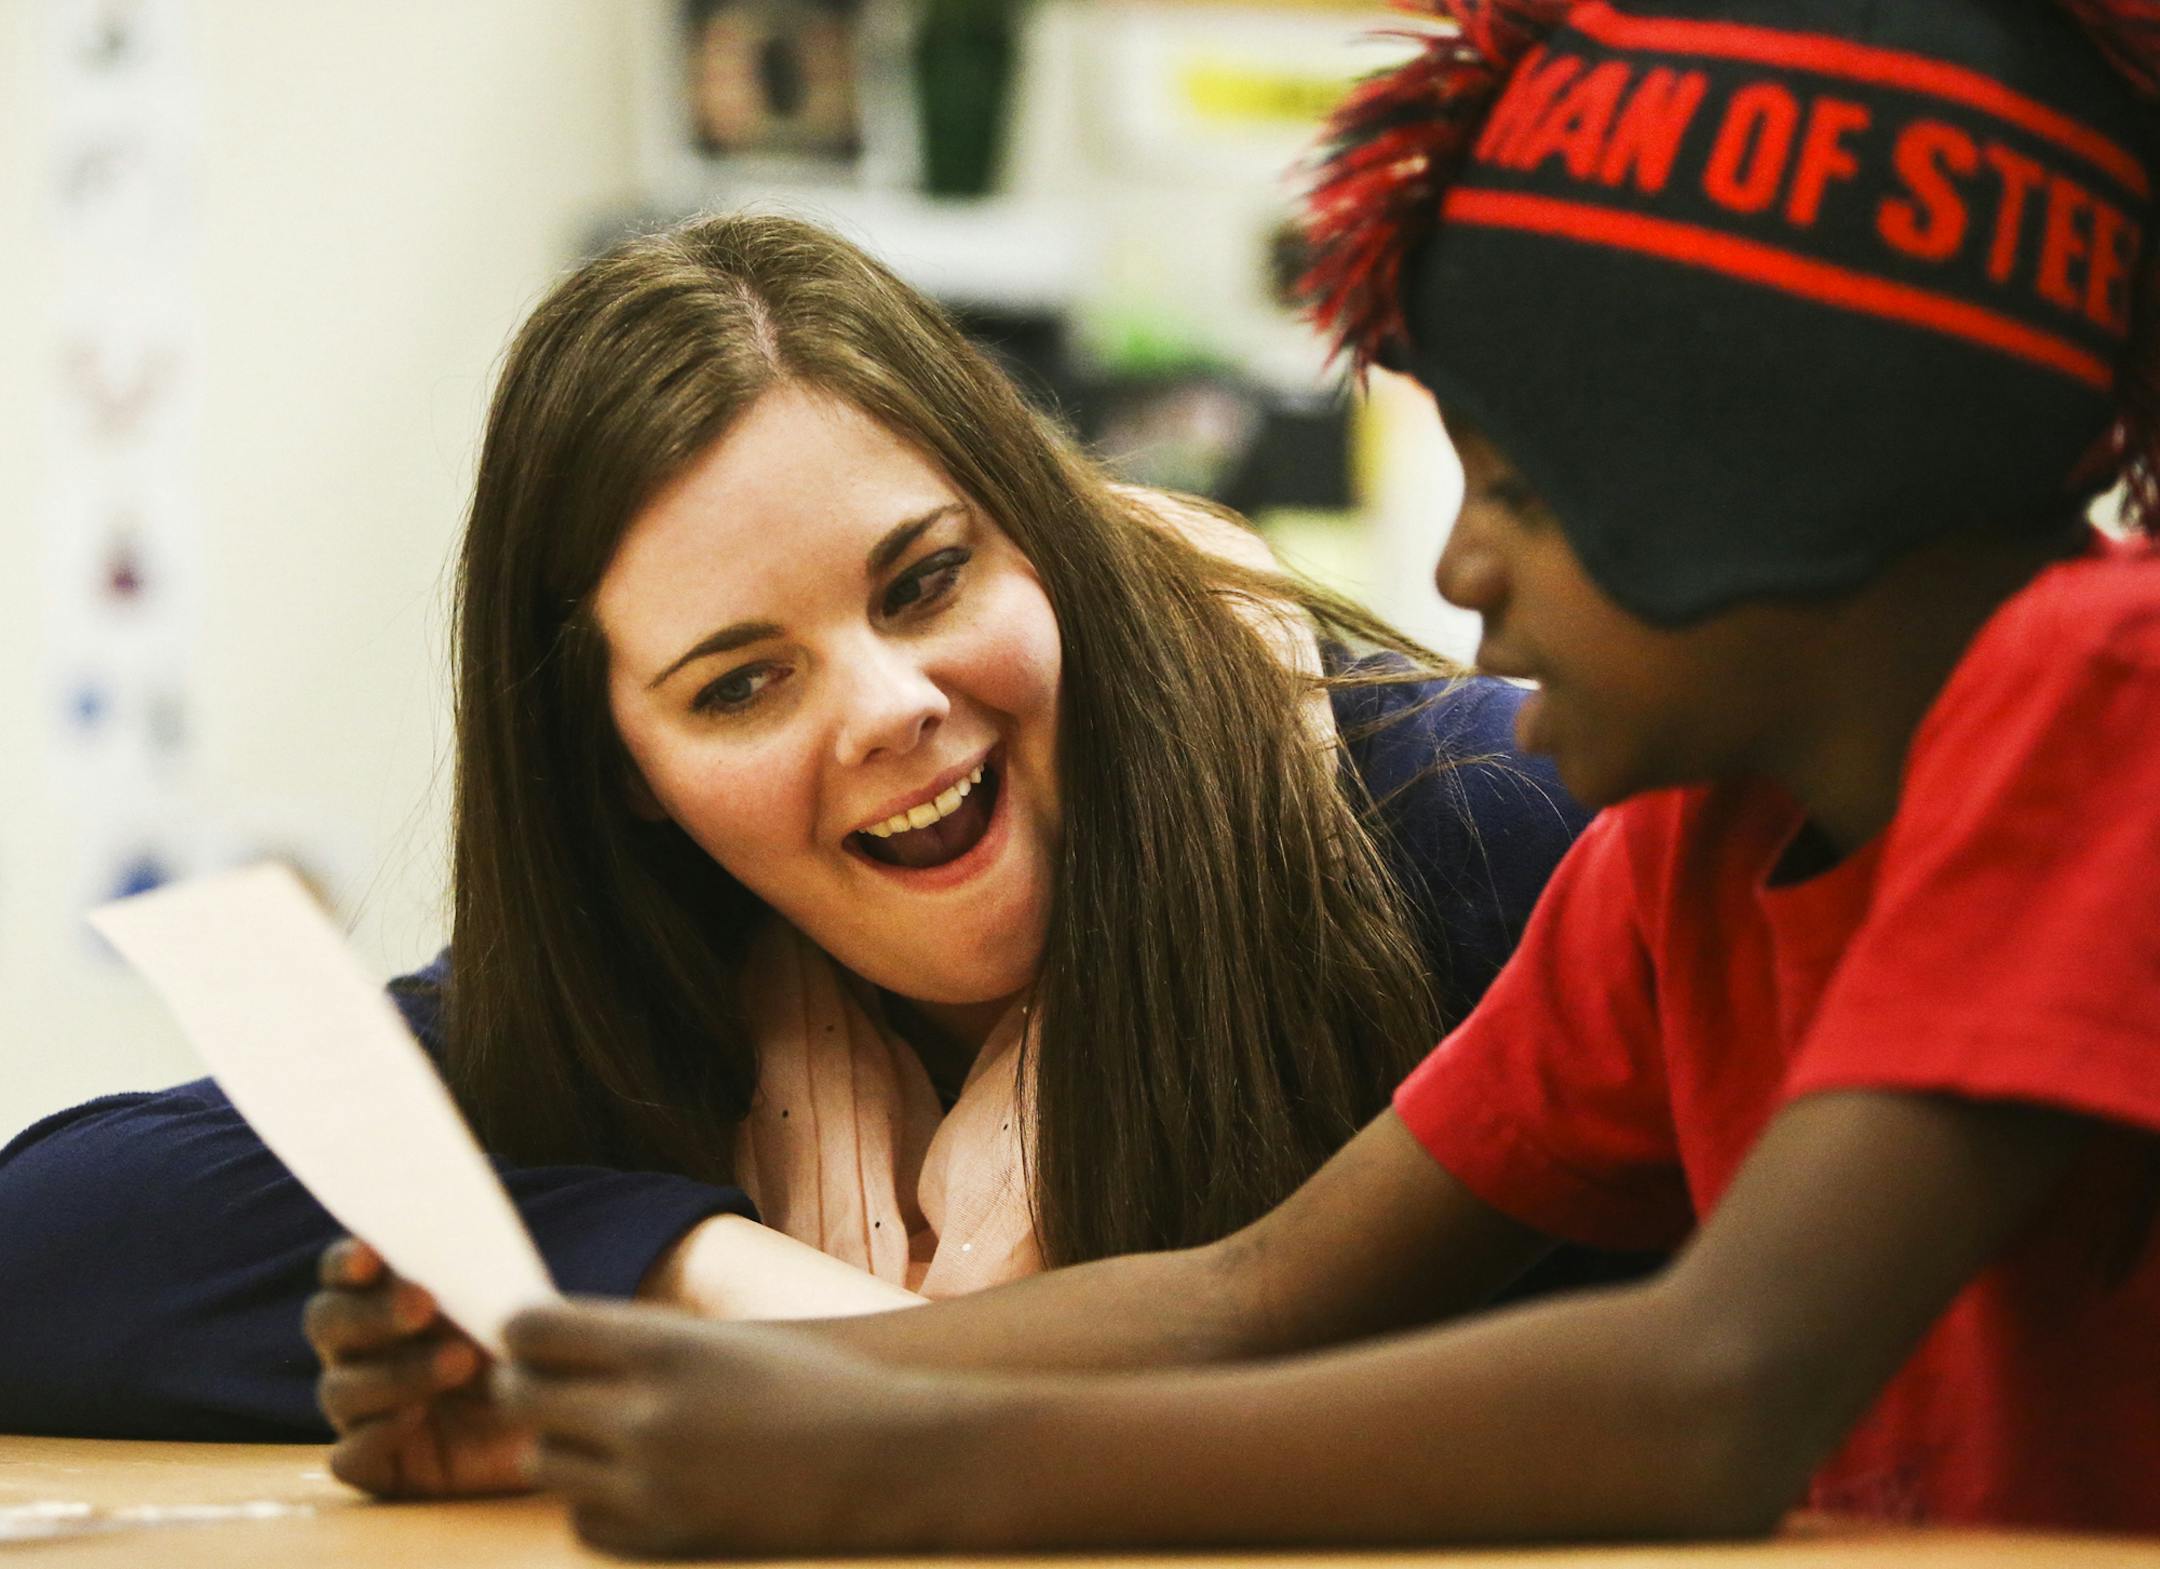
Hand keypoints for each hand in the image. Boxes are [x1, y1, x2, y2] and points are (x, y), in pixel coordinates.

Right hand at [305, 1239, 534, 1497]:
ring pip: (339, 1388)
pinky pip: (348, 1456)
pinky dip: (375, 1435)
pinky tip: (414, 1418)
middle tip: (424, 1303)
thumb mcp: (515, 1317)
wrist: (548, 1430)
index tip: (372, 1257)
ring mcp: (360, 1410)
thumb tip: (471, 1258)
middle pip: (327, 1321)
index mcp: (385, 1298)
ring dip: (395, 1371)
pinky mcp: (372, 1465)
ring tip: (460, 1362)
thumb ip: (486, 1287)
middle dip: (371, 1312)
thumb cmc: (526, 1356)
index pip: (344, 1270)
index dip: (348, 1262)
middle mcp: (361, 1351)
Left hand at [499, 1300, 995, 1557]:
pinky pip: (581, 1519)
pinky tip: (634, 1480)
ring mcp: (649, 1483)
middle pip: (520, 1396)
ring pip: (541, 1461)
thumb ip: (636, 1342)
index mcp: (664, 1347)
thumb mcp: (723, 1341)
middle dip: (524, 1386)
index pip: (532, 1330)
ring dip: (560, 1444)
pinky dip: (595, 1500)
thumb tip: (545, 1340)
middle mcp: (646, 1414)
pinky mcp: (660, 1540)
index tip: (529, 1336)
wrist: (886, 1463)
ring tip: (599, 1433)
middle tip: (541, 1383)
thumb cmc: (811, 1386)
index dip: (521, 1330)